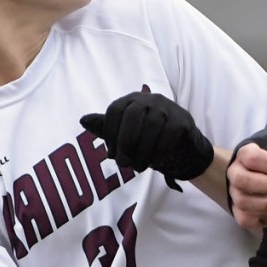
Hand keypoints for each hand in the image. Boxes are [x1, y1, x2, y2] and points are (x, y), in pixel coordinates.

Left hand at [80, 92, 213, 188]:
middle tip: (123, 163)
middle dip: (125, 142)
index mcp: (132, 100)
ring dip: (142, 151)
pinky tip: (155, 163)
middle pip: (132, 115)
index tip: (110, 154)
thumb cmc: (148, 139)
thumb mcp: (126, 133)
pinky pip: (168, 135)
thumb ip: (107, 128)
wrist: (183, 147)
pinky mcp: (183, 120)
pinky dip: (159, 152)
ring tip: (138, 167)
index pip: (115, 109)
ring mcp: (168, 107)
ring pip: (151, 125)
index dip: (109, 133)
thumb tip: (83, 120)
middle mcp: (150, 98)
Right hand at [226, 142, 266, 228]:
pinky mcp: (238, 211)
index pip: (252, 158)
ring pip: (242, 203)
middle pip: (240, 180)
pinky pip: (245, 220)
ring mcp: (235, 193)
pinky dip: (265, 220)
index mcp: (244, 156)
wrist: (263, 176)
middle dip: (265, 185)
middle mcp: (235, 173)